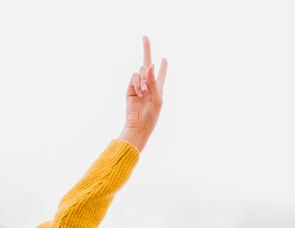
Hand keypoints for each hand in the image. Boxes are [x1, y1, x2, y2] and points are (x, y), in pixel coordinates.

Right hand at [119, 36, 167, 151]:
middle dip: (146, 48)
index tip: (164, 58)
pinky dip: (137, 83)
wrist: (138, 125)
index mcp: (158, 87)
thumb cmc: (151, 115)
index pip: (160, 73)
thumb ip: (154, 81)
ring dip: (143, 80)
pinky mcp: (130, 89)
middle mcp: (148, 84)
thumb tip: (150, 64)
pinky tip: (139, 93)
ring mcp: (138, 86)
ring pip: (141, 71)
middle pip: (147, 63)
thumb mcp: (157, 98)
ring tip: (144, 93)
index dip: (162, 65)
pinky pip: (134, 77)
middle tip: (145, 36)